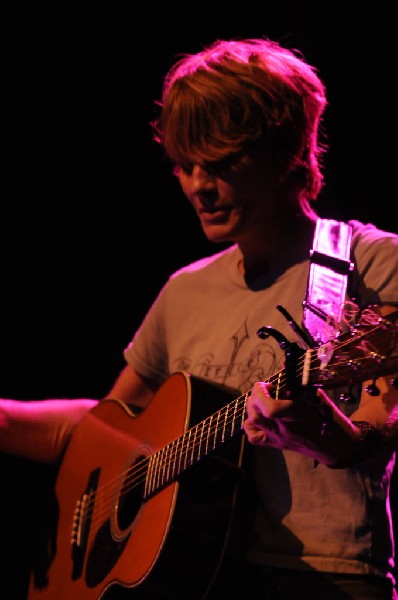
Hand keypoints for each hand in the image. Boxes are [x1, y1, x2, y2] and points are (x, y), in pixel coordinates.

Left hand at [243, 382, 357, 463]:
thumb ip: (300, 381)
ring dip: (252, 408)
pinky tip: (259, 417)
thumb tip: (285, 364)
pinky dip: (250, 425)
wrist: (336, 446)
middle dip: (255, 397)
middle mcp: (284, 428)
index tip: (267, 384)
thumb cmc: (329, 418)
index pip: (270, 408)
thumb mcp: (318, 396)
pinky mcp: (276, 445)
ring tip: (261, 401)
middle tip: (265, 390)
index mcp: (297, 415)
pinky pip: (254, 438)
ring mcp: (278, 438)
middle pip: (256, 413)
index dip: (261, 392)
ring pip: (253, 423)